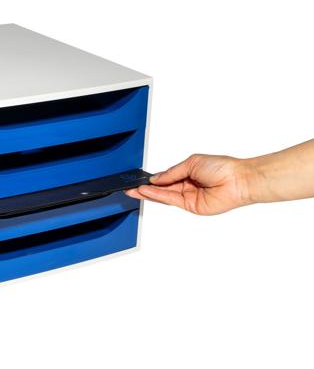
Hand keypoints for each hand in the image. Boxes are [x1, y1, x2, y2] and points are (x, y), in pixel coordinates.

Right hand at [125, 154, 253, 214]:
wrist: (238, 180)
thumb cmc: (222, 167)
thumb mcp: (191, 163)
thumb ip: (172, 172)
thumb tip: (157, 177)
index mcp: (188, 172)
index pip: (166, 177)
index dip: (153, 179)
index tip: (140, 179)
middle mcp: (187, 185)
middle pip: (162, 188)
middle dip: (146, 188)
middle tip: (131, 188)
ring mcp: (189, 196)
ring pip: (164, 196)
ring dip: (149, 193)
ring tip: (134, 190)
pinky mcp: (191, 206)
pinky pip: (171, 200)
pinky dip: (158, 196)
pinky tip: (147, 192)